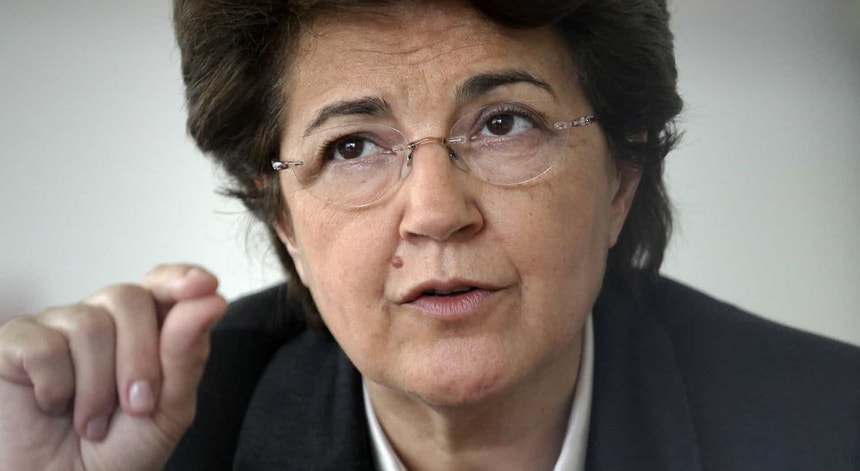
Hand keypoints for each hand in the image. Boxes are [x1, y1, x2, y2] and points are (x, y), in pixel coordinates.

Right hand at [0, 264, 226, 470]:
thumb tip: (211, 299)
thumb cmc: (117, 454)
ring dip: (97, 387)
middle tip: (137, 407)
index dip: (179, 279)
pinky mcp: (16, 343)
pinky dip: (57, 388)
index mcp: (143, 329)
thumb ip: (188, 353)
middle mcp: (100, 319)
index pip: (162, 285)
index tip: (204, 285)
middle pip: (129, 298)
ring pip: (89, 323)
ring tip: (93, 423)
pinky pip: (45, 347)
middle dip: (141, 358)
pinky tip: (53, 407)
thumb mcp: (168, 409)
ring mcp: (56, 328)